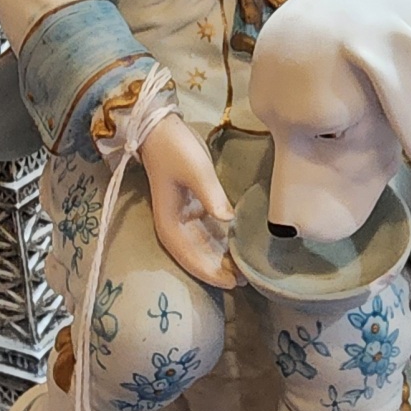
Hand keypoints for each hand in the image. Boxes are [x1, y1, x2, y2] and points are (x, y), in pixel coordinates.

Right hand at [138, 112, 239, 289]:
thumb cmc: (174, 149)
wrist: (161, 129)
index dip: (211, 272)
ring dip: (223, 259)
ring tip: (248, 268)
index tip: (234, 281)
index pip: (190, 258)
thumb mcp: (195, 171)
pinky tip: (240, 247)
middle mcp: (175, 228)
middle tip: (249, 278)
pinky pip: (209, 233)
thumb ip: (212, 196)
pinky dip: (223, 243)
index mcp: (169, 225)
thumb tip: (229, 221)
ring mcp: (184, 219)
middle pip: (198, 258)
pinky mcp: (193, 209)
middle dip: (221, 270)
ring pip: (205, 248)